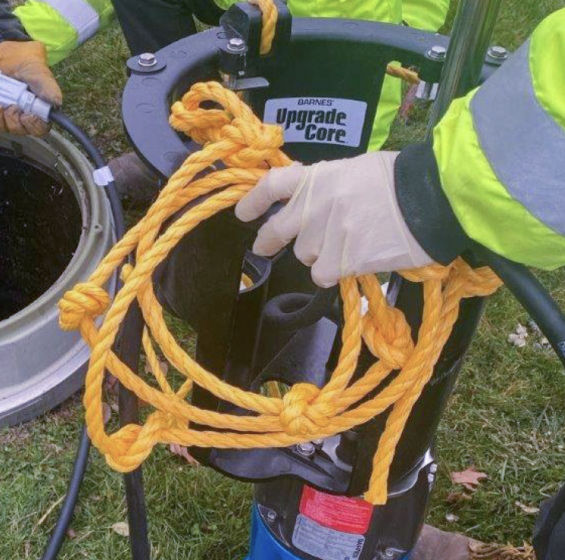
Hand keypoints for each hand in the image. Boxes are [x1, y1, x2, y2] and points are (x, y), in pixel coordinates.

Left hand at [0, 40, 61, 135]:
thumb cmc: (22, 58)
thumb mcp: (36, 69)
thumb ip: (46, 86)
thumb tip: (56, 102)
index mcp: (39, 108)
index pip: (40, 128)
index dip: (33, 126)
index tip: (27, 115)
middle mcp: (23, 114)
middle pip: (20, 130)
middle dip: (12, 121)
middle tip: (10, 106)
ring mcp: (7, 113)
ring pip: (3, 128)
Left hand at [234, 151, 435, 286]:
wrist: (431, 198)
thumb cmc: (399, 180)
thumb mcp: (355, 170)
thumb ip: (325, 186)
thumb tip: (306, 203)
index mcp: (316, 177)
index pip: (271, 185)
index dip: (252, 200)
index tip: (242, 213)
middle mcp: (314, 205)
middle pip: (277, 231)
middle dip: (269, 240)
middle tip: (266, 246)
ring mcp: (327, 233)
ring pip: (305, 256)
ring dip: (320, 255)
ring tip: (348, 243)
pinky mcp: (342, 259)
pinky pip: (324, 274)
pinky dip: (336, 272)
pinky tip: (356, 260)